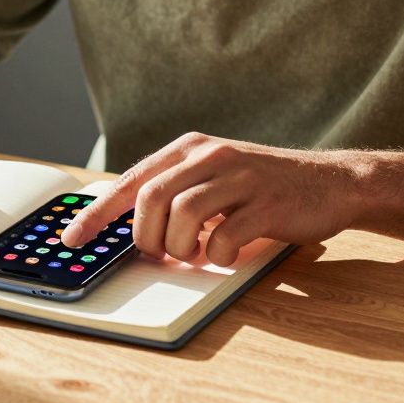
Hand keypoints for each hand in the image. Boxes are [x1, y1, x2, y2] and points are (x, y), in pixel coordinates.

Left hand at [60, 133, 360, 265]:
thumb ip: (175, 193)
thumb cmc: (264, 187)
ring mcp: (240, 177)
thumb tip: (129, 229)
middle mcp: (211, 155)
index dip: (97, 214)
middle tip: (161, 253)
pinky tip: (227, 252)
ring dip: (182, 247)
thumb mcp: (214, 177)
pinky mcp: (266, 203)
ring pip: (182, 216)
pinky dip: (217, 255)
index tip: (72, 238)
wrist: (331, 183)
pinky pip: (223, 237)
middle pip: (151, 199)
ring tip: (196, 253)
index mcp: (190, 148)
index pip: (130, 181)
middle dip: (147, 237)